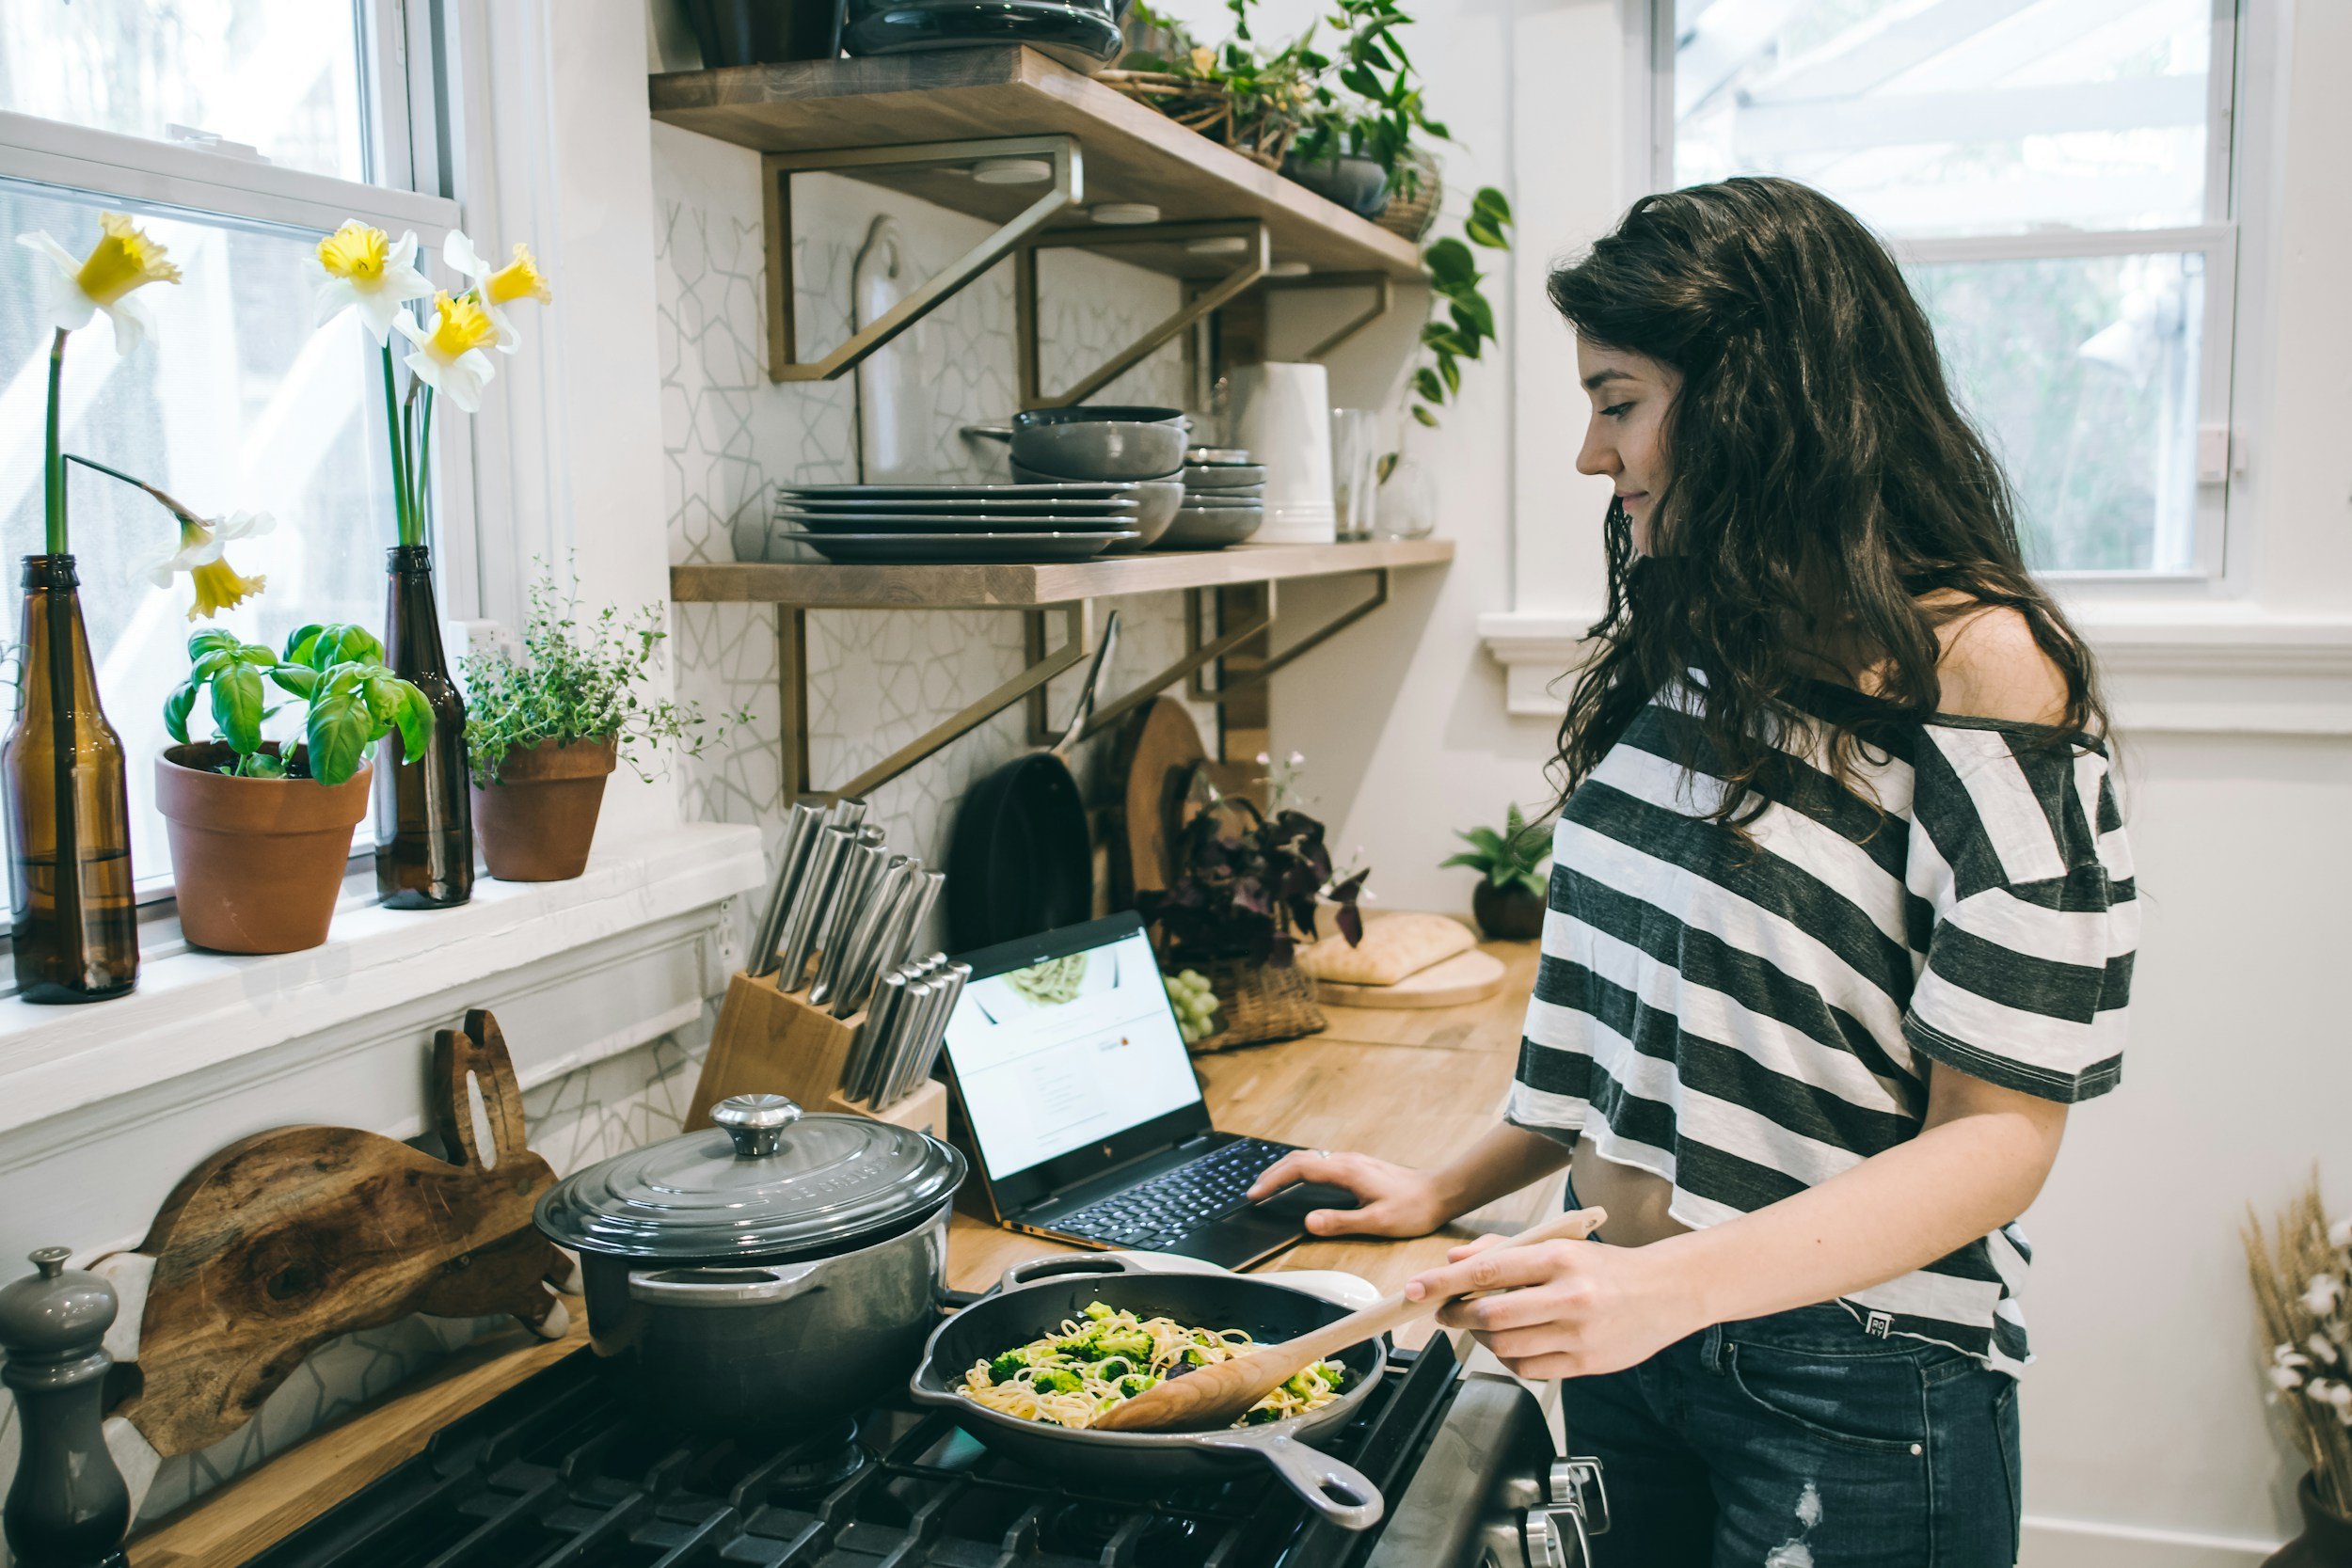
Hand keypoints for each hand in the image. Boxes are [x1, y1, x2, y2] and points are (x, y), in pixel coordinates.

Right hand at [1244, 1148, 1450, 1237]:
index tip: (1255, 1194)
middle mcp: (1346, 1161)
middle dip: (1272, 1173)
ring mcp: (1352, 1161)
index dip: (1273, 1180)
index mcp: (1346, 1171)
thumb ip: (1341, 1222)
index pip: (1299, 1169)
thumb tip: (1308, 1222)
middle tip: (1254, 1191)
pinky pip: (1320, 1162)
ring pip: (1309, 1158)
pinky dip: (1300, 1170)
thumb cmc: (1413, 1209)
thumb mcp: (1377, 1222)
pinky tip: (1300, 1182)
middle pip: (1299, 1159)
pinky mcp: (1358, 1166)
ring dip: (1285, 1170)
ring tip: (1269, 1186)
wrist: (1440, 1192)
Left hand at [1404, 1231, 1706, 1378]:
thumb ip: (1502, 1253)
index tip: (1416, 1289)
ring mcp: (1578, 1334)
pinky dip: (1506, 1358)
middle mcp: (1569, 1296)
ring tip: (1478, 1326)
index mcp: (1558, 1258)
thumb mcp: (1557, 1246)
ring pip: (1505, 1346)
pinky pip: (1528, 1369)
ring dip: (1479, 1339)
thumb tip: (1452, 1262)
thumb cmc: (1606, 1267)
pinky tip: (1507, 1345)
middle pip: (1491, 1316)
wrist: (1667, 1292)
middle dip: (1455, 1315)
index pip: (1488, 1271)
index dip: (1444, 1283)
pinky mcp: (1586, 1363)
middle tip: (1442, 1311)